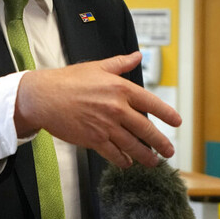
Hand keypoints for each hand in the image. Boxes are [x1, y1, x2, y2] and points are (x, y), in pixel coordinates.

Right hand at [14, 52, 181, 167]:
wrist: (43, 97)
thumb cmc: (66, 81)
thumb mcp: (95, 67)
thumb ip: (119, 63)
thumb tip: (137, 56)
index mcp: (120, 88)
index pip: (152, 103)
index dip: (167, 114)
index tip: (176, 122)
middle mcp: (117, 108)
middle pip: (147, 130)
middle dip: (161, 143)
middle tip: (168, 150)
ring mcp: (106, 126)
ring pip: (134, 146)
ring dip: (146, 156)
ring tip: (153, 161)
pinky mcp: (94, 139)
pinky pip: (115, 154)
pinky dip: (123, 160)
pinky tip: (127, 162)